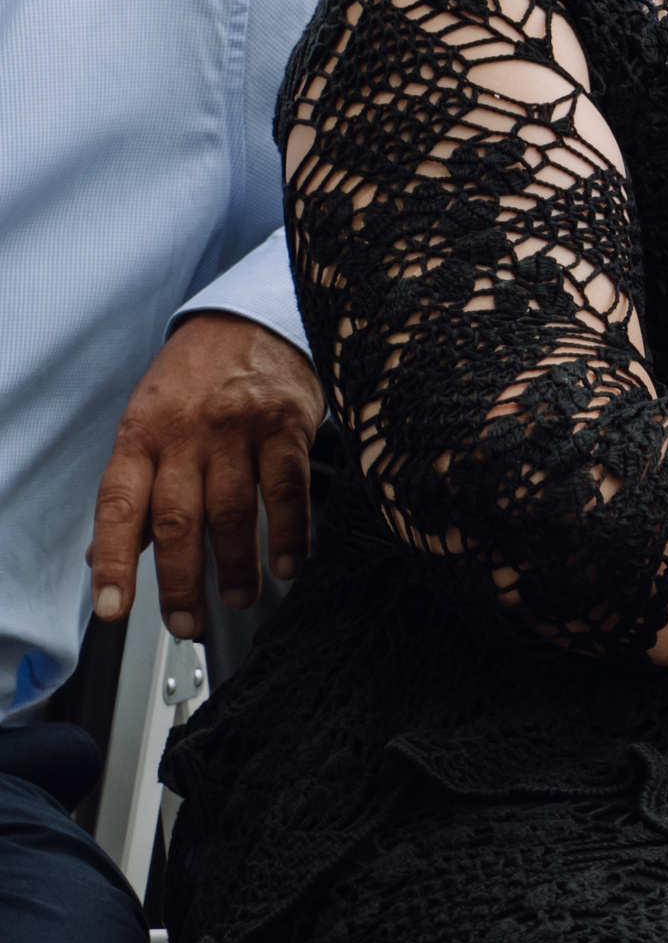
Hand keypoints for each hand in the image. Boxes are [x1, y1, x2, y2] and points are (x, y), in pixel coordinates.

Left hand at [86, 314, 322, 638]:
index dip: (115, 561)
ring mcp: (238, 427)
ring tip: (238, 599)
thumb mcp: (147, 420)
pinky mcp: (287, 424)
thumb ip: (134, 487)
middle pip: (181, 521)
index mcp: (141, 433)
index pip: (120, 506)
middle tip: (188, 624)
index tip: (114, 610)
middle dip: (183, 583)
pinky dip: (290, 532)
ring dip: (237, 566)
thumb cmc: (194, 377)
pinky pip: (288, 488)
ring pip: (235, 513)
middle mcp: (186, 431)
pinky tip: (287, 562)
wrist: (251, 317)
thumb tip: (102, 556)